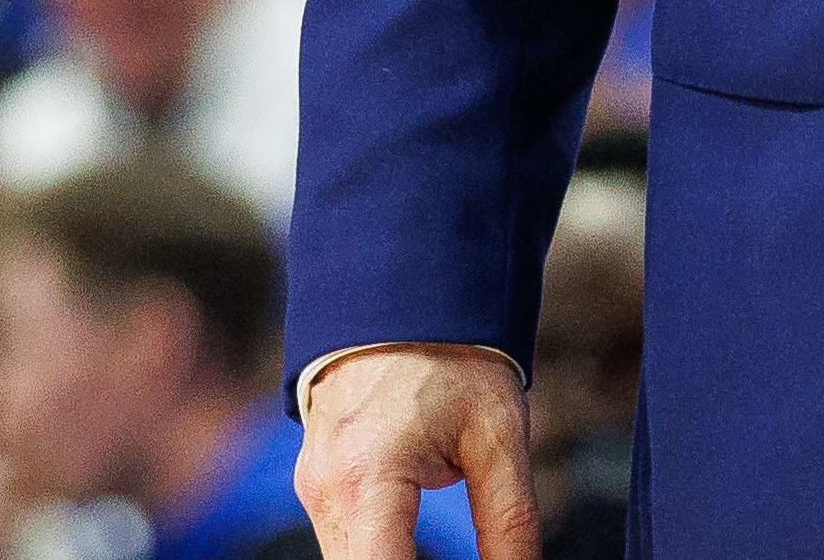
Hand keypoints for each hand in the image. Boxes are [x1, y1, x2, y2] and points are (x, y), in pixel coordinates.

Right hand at [296, 346, 536, 559]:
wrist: (403, 290)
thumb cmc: (452, 355)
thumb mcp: (498, 437)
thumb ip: (510, 522)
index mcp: (366, 479)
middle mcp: (325, 491)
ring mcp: (313, 488)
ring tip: (448, 556)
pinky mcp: (318, 483)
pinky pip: (345, 542)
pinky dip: (381, 554)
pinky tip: (419, 555)